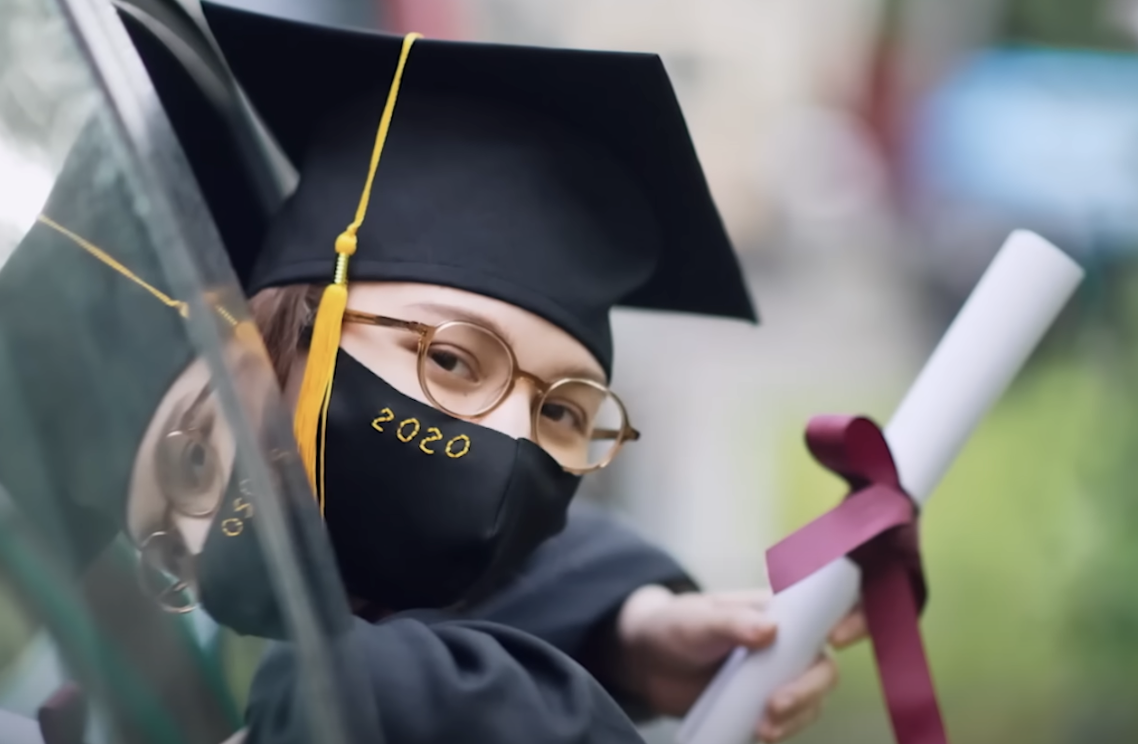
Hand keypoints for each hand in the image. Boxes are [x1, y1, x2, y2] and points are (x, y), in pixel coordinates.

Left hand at [615, 586, 866, 741]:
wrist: (647, 661)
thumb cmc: (676, 626)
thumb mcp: (699, 620)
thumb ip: (732, 623)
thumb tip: (770, 630)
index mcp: (779, 613)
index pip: (827, 612)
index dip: (849, 621)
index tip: (837, 639)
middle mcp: (787, 646)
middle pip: (823, 668)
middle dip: (808, 690)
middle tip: (776, 707)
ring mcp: (777, 678)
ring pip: (811, 700)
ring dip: (796, 717)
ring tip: (764, 729)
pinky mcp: (763, 707)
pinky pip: (788, 722)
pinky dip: (783, 731)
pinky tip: (762, 736)